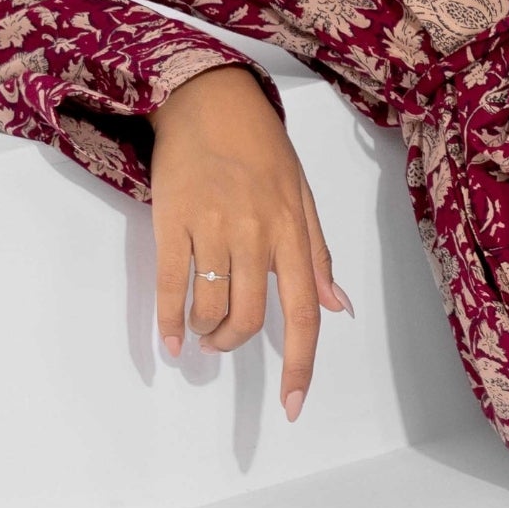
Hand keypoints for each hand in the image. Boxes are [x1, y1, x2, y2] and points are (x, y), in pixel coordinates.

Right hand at [150, 62, 350, 415]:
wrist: (208, 100)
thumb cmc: (261, 150)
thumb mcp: (302, 197)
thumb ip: (317, 256)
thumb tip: (338, 307)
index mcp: (293, 233)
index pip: (303, 314)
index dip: (300, 366)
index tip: (292, 407)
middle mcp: (257, 234)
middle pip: (248, 318)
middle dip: (233, 344)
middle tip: (221, 342)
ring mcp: (213, 227)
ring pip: (210, 307)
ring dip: (205, 332)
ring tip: (201, 330)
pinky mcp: (172, 221)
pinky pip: (171, 286)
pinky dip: (170, 322)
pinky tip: (170, 341)